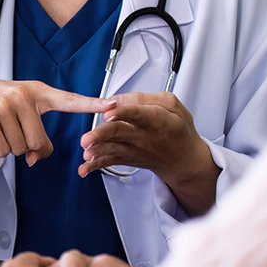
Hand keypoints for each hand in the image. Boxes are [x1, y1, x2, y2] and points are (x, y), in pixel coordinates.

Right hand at [0, 80, 112, 166]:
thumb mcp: (20, 111)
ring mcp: (5, 105)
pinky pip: (3, 151)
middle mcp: (23, 95)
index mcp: (37, 92)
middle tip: (11, 131)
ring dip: (9, 147)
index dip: (93, 104)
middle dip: (26, 146)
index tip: (114, 105)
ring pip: (21, 150)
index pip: (70, 99)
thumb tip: (36, 158)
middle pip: (39, 142)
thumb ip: (36, 133)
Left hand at [77, 92, 218, 213]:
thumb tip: (119, 99)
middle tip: (87, 138)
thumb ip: (145, 98)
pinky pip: (109, 162)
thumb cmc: (177, 129)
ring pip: (112, 148)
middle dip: (101, 134)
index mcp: (156, 120)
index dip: (123, 112)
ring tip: (86, 152)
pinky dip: (95, 166)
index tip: (109, 112)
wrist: (183, 160)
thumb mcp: (171, 105)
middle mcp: (142, 136)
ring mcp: (133, 149)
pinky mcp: (126, 158)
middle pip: (119, 132)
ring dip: (97, 151)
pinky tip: (83, 169)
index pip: (137, 114)